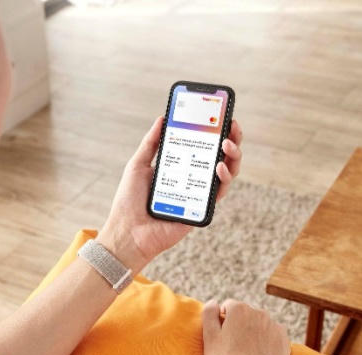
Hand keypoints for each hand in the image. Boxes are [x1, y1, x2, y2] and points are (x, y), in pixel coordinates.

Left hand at [97, 116, 242, 272]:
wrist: (128, 231)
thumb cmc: (129, 201)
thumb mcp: (138, 165)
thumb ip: (151, 143)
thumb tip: (162, 118)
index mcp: (179, 167)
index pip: (202, 146)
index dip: (215, 132)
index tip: (222, 117)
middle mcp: (192, 179)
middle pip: (220, 157)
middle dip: (231, 140)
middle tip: (232, 127)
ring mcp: (199, 194)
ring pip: (227, 173)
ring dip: (233, 156)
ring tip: (227, 144)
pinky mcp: (202, 209)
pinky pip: (219, 192)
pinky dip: (224, 178)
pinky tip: (220, 167)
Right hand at [201, 299, 290, 354]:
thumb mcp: (209, 338)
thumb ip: (209, 314)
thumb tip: (213, 302)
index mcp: (239, 309)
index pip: (228, 307)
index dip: (223, 322)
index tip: (222, 338)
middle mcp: (259, 313)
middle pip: (245, 315)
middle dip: (239, 326)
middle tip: (233, 348)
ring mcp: (273, 326)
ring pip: (260, 325)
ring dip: (254, 333)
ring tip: (247, 354)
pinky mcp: (284, 340)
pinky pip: (273, 336)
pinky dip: (267, 343)